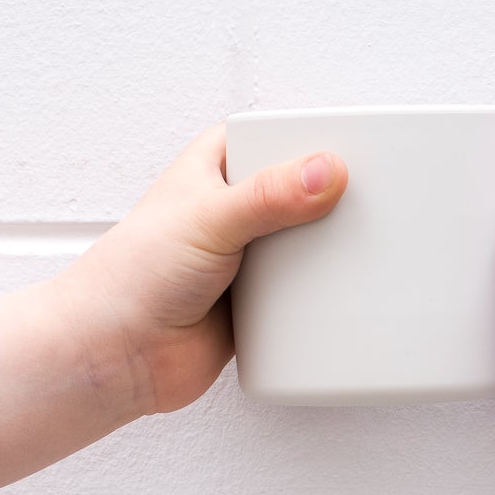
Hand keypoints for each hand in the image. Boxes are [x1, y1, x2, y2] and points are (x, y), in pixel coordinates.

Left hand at [58, 124, 346, 416]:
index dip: (317, 139)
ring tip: (375, 245)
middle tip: (378, 201)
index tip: (362, 148)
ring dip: (333, 249)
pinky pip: (307, 292)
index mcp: (217, 168)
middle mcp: (236, 209)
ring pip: (310, 242)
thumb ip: (268, 195)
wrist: (116, 358)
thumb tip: (326, 171)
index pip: (278, 136)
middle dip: (336, 199)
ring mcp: (250, 257)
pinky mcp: (261, 303)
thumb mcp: (208, 219)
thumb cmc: (131, 279)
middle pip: (305, 191)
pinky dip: (325, 294)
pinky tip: (350, 290)